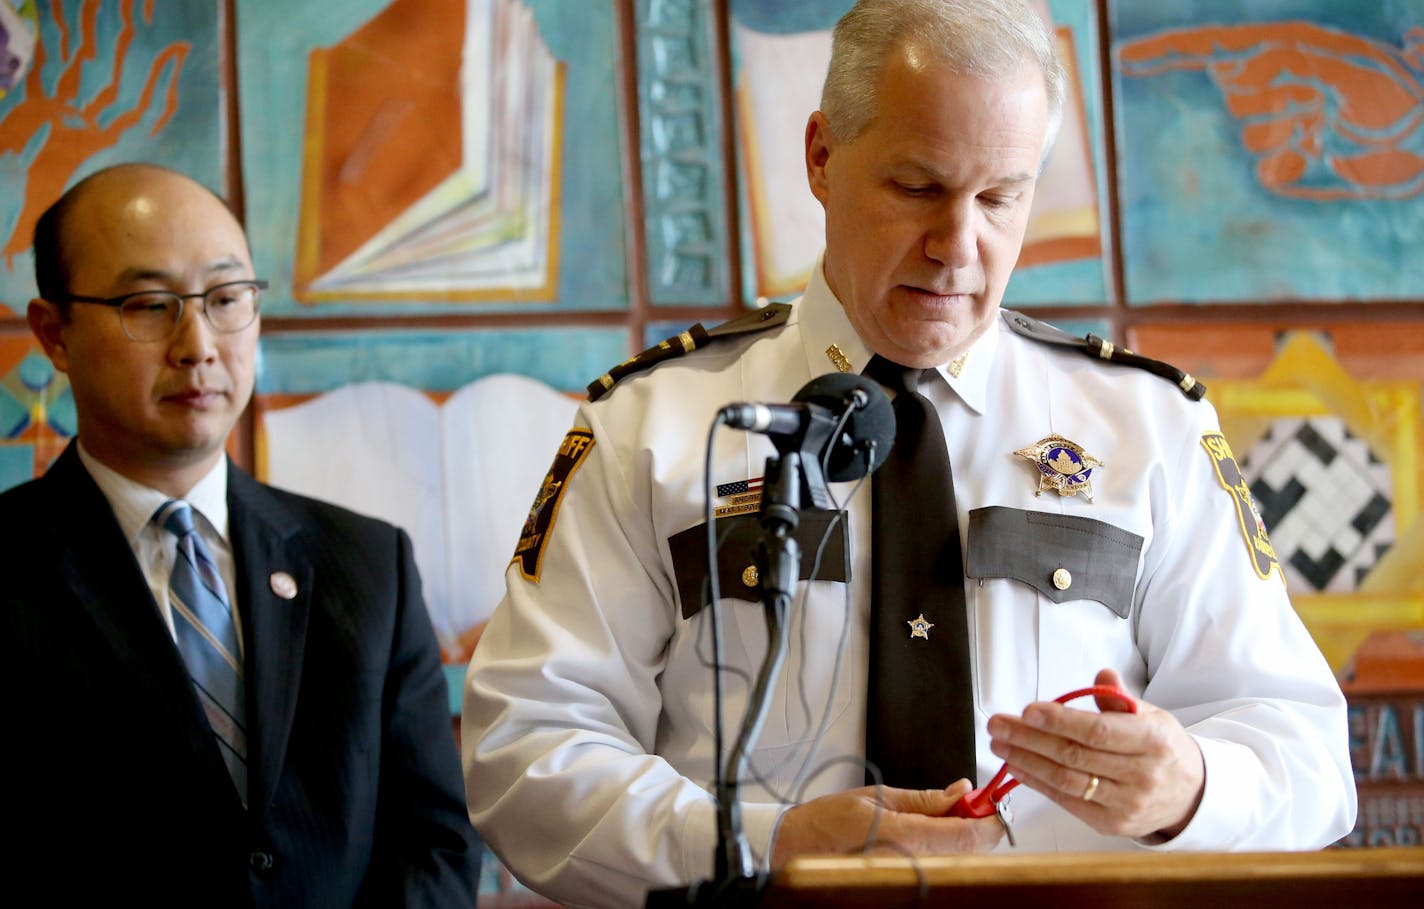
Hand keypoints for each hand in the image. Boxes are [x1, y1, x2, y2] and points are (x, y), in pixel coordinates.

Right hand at [770, 779, 1003, 866]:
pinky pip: (937, 869)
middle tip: (970, 804)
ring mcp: (908, 878)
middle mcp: (911, 864)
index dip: (990, 820)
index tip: (995, 804)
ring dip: (961, 838)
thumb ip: (925, 798)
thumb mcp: (878, 796)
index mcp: (906, 837)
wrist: (795, 850)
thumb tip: (959, 791)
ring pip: (956, 861)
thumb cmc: (826, 823)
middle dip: (977, 826)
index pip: (968, 835)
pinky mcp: (903, 885)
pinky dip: (944, 851)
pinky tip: (932, 835)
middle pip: (969, 852)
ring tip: (946, 816)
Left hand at [985, 668, 1204, 840]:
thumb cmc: (1161, 749)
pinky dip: (1038, 783)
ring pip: (1066, 780)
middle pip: (1074, 756)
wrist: (1189, 794)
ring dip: (1026, 761)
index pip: (1098, 731)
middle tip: (999, 724)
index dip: (1059, 721)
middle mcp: (1141, 775)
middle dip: (1029, 738)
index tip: (1027, 710)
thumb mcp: (1150, 716)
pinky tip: (1018, 766)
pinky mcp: (1112, 823)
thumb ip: (1119, 698)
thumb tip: (1102, 675)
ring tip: (1000, 744)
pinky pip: (1068, 801)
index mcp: (1152, 741)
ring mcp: (1126, 803)